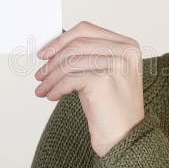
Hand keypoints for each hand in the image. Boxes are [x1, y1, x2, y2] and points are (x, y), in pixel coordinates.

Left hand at [34, 21, 144, 156]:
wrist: (125, 137)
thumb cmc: (112, 108)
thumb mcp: (101, 74)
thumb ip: (86, 56)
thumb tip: (55, 45)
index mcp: (127, 45)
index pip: (87, 30)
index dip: (61, 40)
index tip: (45, 52)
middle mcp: (125, 52)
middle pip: (76, 44)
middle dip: (53, 60)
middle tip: (40, 74)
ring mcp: (116, 64)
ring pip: (70, 62)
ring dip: (51, 77)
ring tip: (43, 89)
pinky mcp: (104, 79)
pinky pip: (70, 78)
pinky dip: (56, 87)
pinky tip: (52, 96)